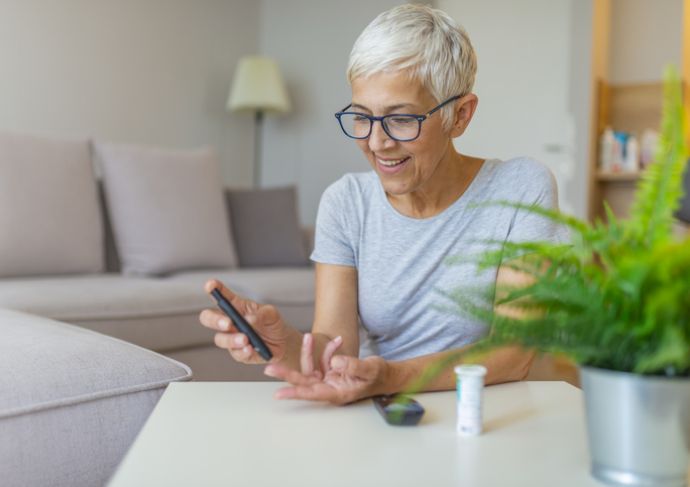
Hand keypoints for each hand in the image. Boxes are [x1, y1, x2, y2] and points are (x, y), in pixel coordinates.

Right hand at [199, 279, 288, 363]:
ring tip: (245, 339)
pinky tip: (250, 349)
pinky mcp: (238, 352)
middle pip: (209, 318)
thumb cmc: (272, 323)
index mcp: (236, 306)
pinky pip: (235, 353)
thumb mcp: (271, 313)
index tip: (211, 285)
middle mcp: (229, 322)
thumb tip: (250, 320)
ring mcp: (231, 338)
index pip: (221, 296)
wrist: (282, 343)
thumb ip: (261, 314)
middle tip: (228, 323)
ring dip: (232, 339)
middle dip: (214, 320)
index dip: (213, 289)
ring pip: (220, 339)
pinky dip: (242, 351)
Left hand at [265, 333, 388, 404]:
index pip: (312, 393)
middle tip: (269, 368)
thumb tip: (335, 361)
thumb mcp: (370, 369)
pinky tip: (337, 341)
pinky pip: (323, 359)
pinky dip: (328, 349)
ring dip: (310, 351)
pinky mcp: (331, 371)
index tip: (279, 393)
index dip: (295, 392)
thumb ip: (353, 366)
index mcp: (338, 392)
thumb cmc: (380, 376)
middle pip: (304, 381)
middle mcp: (330, 387)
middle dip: (287, 373)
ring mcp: (330, 379)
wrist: (386, 375)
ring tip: (311, 337)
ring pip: (312, 366)